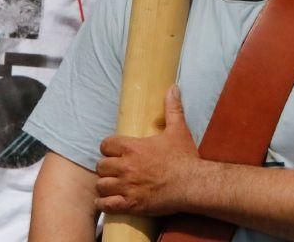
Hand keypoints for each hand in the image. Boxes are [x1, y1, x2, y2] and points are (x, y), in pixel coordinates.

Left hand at [96, 85, 200, 216]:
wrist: (192, 184)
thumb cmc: (184, 158)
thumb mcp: (178, 129)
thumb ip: (172, 108)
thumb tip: (173, 88)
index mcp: (133, 148)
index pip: (106, 145)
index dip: (108, 148)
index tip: (114, 151)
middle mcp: (126, 167)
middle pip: (101, 165)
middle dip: (106, 167)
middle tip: (114, 169)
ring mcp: (127, 186)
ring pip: (101, 185)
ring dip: (105, 185)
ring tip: (112, 185)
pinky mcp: (130, 204)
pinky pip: (106, 205)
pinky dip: (105, 203)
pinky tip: (109, 201)